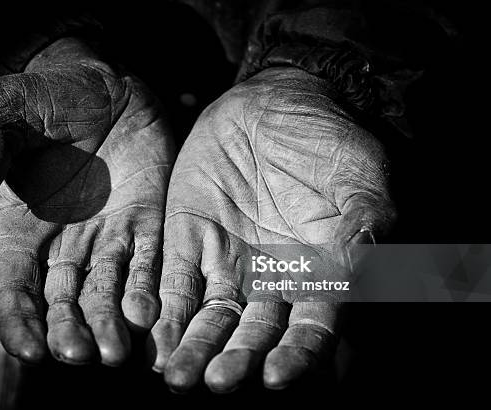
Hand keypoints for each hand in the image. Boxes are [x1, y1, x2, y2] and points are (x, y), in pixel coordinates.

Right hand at [0, 38, 174, 365]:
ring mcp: (107, 239)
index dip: (18, 323)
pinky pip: (149, 263)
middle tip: (81, 354)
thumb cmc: (40, 98)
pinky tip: (152, 314)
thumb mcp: (4, 115)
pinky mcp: (146, 223)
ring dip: (112, 326)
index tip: (29, 351)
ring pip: (108, 295)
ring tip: (119, 351)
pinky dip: (149, 290)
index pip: (13, 291)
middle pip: (62, 304)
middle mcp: (62, 247)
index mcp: (18, 234)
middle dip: (70, 332)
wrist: (96, 84)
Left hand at [147, 67, 394, 391]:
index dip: (296, 353)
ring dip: (194, 347)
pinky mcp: (187, 238)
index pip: (310, 327)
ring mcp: (227, 260)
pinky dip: (164, 308)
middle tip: (218, 383)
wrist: (272, 102)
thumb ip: (360, 230)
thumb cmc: (325, 138)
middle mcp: (271, 278)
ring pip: (210, 316)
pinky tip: (152, 335)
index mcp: (318, 271)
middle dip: (236, 359)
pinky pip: (174, 280)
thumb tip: (357, 281)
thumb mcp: (357, 177)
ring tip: (176, 377)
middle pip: (253, 332)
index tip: (276, 375)